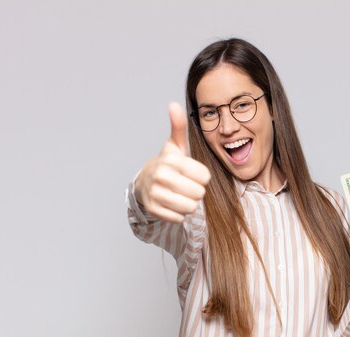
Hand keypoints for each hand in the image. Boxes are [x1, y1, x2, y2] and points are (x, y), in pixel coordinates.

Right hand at [134, 102, 210, 222]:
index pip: (204, 177)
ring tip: (181, 194)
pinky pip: (179, 218)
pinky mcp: (153, 210)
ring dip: (189, 203)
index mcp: (171, 160)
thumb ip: (178, 127)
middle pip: (199, 193)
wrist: (145, 184)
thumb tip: (174, 104)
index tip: (193, 174)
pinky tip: (172, 203)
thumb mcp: (175, 145)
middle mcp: (161, 176)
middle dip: (196, 191)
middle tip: (186, 185)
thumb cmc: (168, 165)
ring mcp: (155, 194)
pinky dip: (179, 213)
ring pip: (190, 207)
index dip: (202, 177)